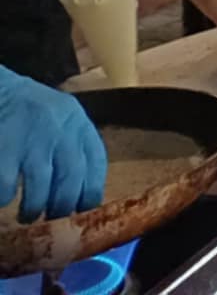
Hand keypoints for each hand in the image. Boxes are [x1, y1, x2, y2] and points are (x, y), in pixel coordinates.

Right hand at [0, 67, 106, 222]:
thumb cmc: (28, 110)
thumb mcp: (60, 118)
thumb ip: (72, 146)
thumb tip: (82, 196)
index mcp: (77, 122)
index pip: (96, 162)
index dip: (91, 191)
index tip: (84, 210)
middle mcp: (60, 128)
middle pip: (71, 179)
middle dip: (63, 207)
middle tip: (52, 218)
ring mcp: (31, 138)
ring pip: (41, 189)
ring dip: (34, 210)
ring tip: (27, 216)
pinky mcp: (5, 147)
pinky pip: (7, 187)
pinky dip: (5, 198)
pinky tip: (4, 197)